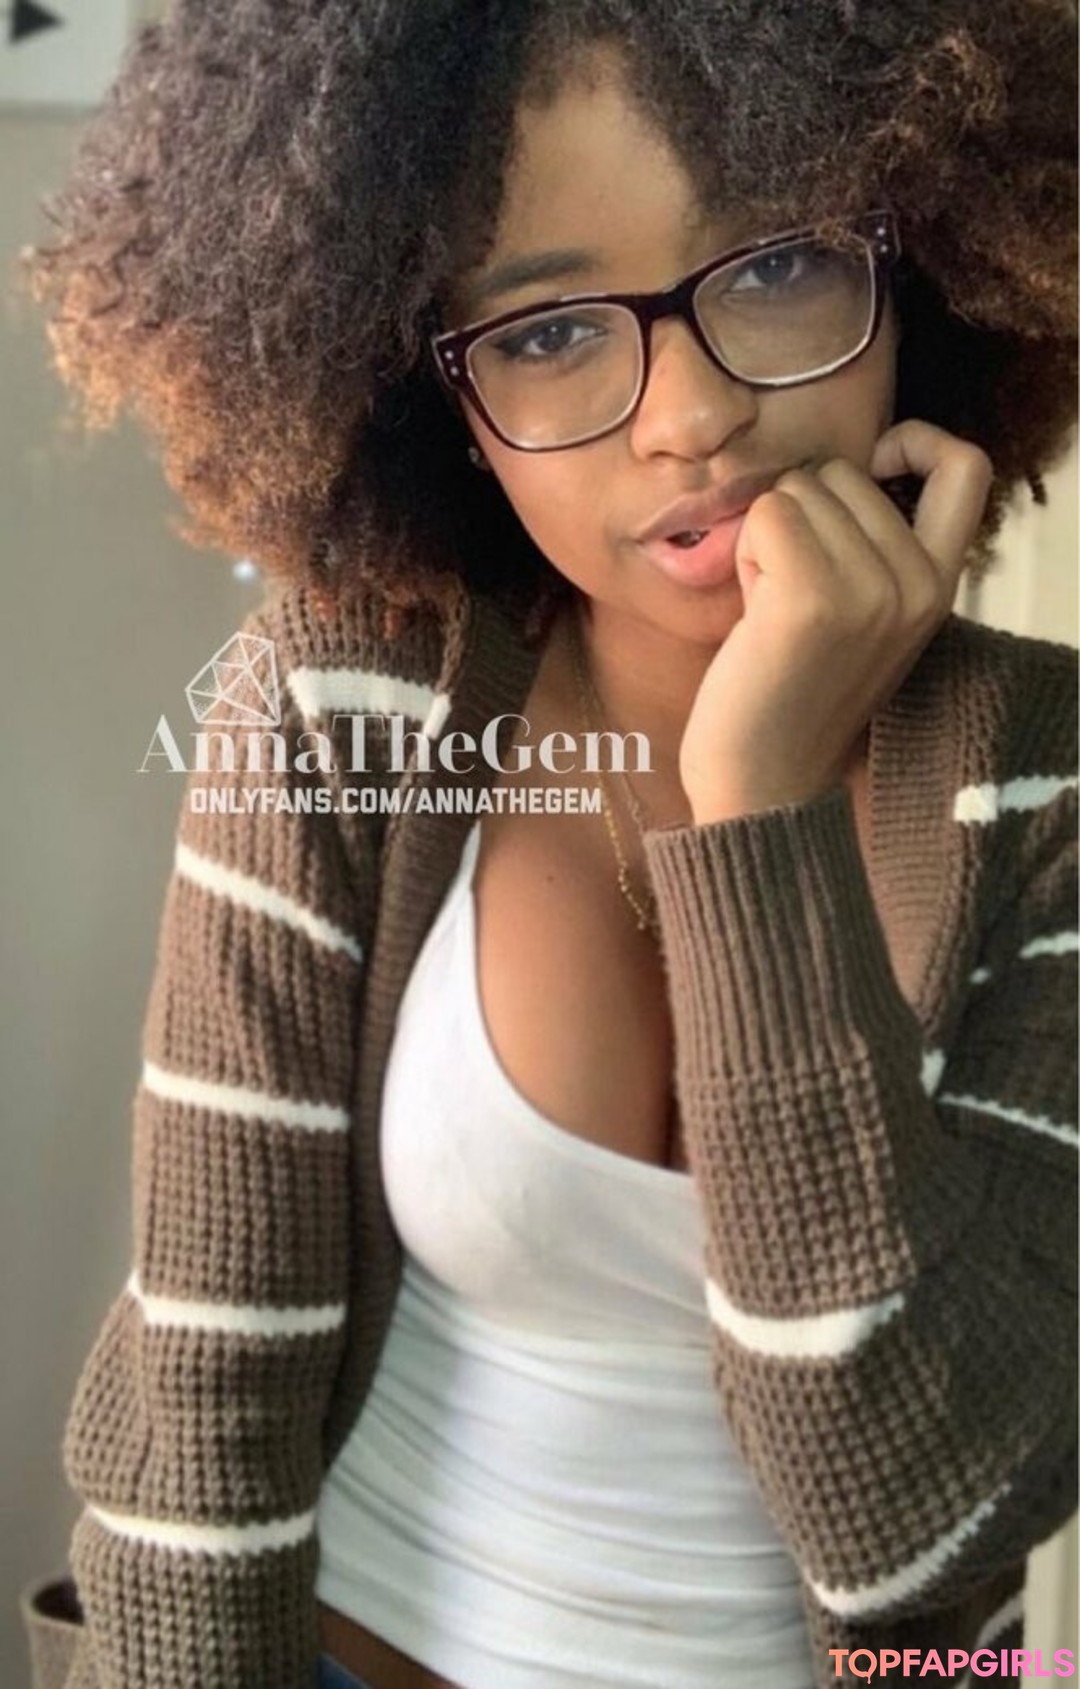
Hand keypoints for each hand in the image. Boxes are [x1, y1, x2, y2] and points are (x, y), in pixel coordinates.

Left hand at [679, 420, 992, 823]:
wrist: (763, 782)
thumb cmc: (792, 695)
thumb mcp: (863, 617)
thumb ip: (874, 549)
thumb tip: (839, 469)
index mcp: (940, 587)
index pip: (966, 468)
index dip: (917, 442)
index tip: (875, 464)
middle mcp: (917, 584)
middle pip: (842, 471)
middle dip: (801, 517)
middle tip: (791, 594)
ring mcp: (870, 590)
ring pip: (798, 489)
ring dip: (768, 539)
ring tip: (772, 608)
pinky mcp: (812, 597)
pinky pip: (765, 514)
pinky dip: (745, 553)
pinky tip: (752, 611)